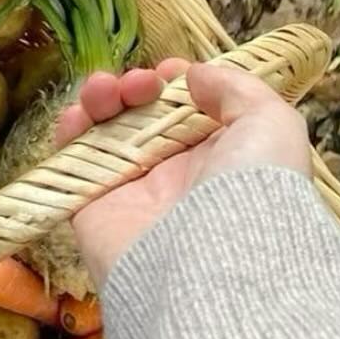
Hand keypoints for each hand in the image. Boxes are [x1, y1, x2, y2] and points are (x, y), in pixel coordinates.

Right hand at [55, 61, 312, 287]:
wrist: (213, 265)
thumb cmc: (253, 191)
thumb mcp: (271, 125)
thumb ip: (237, 89)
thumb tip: (195, 75)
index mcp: (220, 156)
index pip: (188, 111)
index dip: (175, 84)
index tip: (171, 72)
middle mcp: (175, 174)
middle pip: (142, 116)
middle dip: (136, 88)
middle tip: (140, 85)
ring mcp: (132, 191)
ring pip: (104, 133)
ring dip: (100, 101)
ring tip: (103, 90)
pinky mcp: (93, 208)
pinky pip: (72, 164)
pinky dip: (68, 134)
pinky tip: (76, 115)